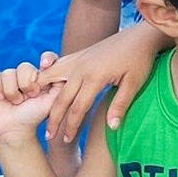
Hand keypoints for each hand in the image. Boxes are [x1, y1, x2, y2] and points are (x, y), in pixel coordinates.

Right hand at [0, 54, 59, 142]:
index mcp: (43, 77)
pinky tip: (3, 99)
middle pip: (24, 66)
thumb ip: (60, 85)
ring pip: (8, 72)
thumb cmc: (35, 116)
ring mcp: (11, 79)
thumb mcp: (53, 101)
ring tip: (17, 102)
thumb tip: (65, 70)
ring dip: (12, 91)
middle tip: (29, 97)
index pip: (47, 59)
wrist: (14, 130)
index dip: (47, 59)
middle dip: (26, 84)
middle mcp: (27, 76)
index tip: (46, 65)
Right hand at [37, 23, 160, 142]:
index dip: (71, 126)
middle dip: (54, 119)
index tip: (66, 140)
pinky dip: (46, 78)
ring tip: (37, 112)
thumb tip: (112, 127)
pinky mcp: (78, 55)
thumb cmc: (140, 60)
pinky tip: (41, 88)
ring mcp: (77, 60)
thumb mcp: (134, 84)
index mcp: (95, 78)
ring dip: (44, 97)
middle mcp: (81, 68)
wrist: (139, 36)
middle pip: (61, 98)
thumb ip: (121, 105)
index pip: (78, 108)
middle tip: (49, 137)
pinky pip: (56, 67)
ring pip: (51, 80)